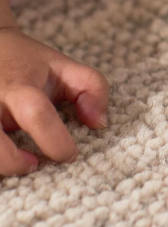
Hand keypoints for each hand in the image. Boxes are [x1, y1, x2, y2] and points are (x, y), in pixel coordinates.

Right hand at [0, 26, 108, 176]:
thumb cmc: (27, 62)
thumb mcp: (64, 67)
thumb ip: (92, 88)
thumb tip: (99, 123)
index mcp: (19, 85)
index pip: (37, 114)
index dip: (56, 141)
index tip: (70, 155)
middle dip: (12, 161)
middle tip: (33, 165)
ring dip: (0, 163)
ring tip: (18, 164)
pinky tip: (6, 155)